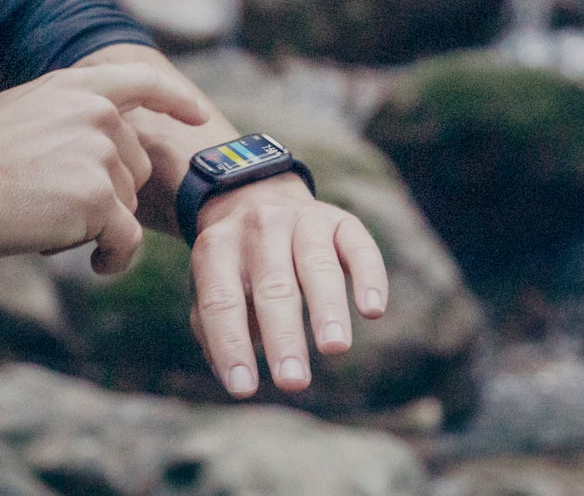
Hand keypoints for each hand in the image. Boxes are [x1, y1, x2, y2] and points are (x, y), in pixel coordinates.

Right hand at [0, 62, 207, 274]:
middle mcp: (95, 112)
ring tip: (49, 226)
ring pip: (128, 206)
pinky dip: (114, 258)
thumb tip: (101, 148)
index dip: (175, 97)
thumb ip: (67, 119)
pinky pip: (126, 240)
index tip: (198, 114)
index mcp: (74, 86)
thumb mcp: (23, 114)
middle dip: (109, 195)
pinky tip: (96, 265)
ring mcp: (100, 153)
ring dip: (100, 226)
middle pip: (135, 166)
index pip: (141, 79)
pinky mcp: (100, 199)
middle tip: (57, 209)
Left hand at [185, 174, 387, 399]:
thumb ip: (214, 329)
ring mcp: (301, 220)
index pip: (222, 301)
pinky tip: (372, 311)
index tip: (244, 389)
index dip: (231, 345)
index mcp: (217, 248)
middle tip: (293, 382)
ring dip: (326, 308)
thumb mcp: (210, 286)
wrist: (254, 194)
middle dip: (283, 336)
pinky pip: (358, 246)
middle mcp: (258, 228)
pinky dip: (369, 277)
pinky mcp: (340, 220)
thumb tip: (234, 376)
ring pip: (316, 265)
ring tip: (334, 348)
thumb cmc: (233, 264)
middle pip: (273, 286)